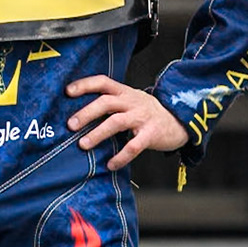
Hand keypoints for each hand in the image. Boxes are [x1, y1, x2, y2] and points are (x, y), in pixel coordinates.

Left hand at [66, 76, 189, 169]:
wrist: (180, 120)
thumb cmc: (147, 112)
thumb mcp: (131, 101)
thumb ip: (111, 103)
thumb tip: (79, 115)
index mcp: (124, 92)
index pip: (103, 82)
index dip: (85, 85)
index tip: (67, 92)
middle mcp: (132, 101)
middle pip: (106, 102)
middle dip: (86, 113)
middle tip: (70, 125)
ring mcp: (142, 117)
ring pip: (117, 122)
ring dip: (98, 134)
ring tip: (83, 145)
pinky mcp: (151, 134)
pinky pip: (134, 146)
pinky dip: (121, 157)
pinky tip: (110, 164)